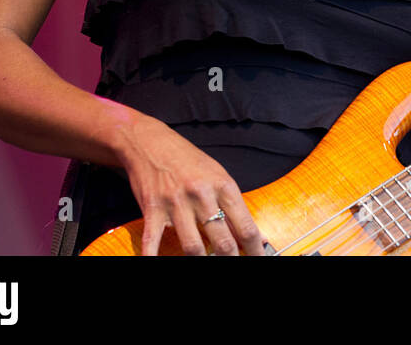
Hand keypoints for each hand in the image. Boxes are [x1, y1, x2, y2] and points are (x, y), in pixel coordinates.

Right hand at [118, 116, 266, 255]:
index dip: (255, 248)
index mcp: (223, 185)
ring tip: (208, 264)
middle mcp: (202, 195)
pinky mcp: (152, 210)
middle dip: (232, 259)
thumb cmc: (188, 160)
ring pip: (193, 246)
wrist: (151, 143)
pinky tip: (155, 262)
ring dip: (202, 261)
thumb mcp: (217, 175)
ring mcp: (176, 204)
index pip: (245, 225)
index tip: (259, 257)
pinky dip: (153, 257)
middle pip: (223, 241)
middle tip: (237, 266)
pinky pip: (153, 241)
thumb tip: (246, 232)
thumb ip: (230, 203)